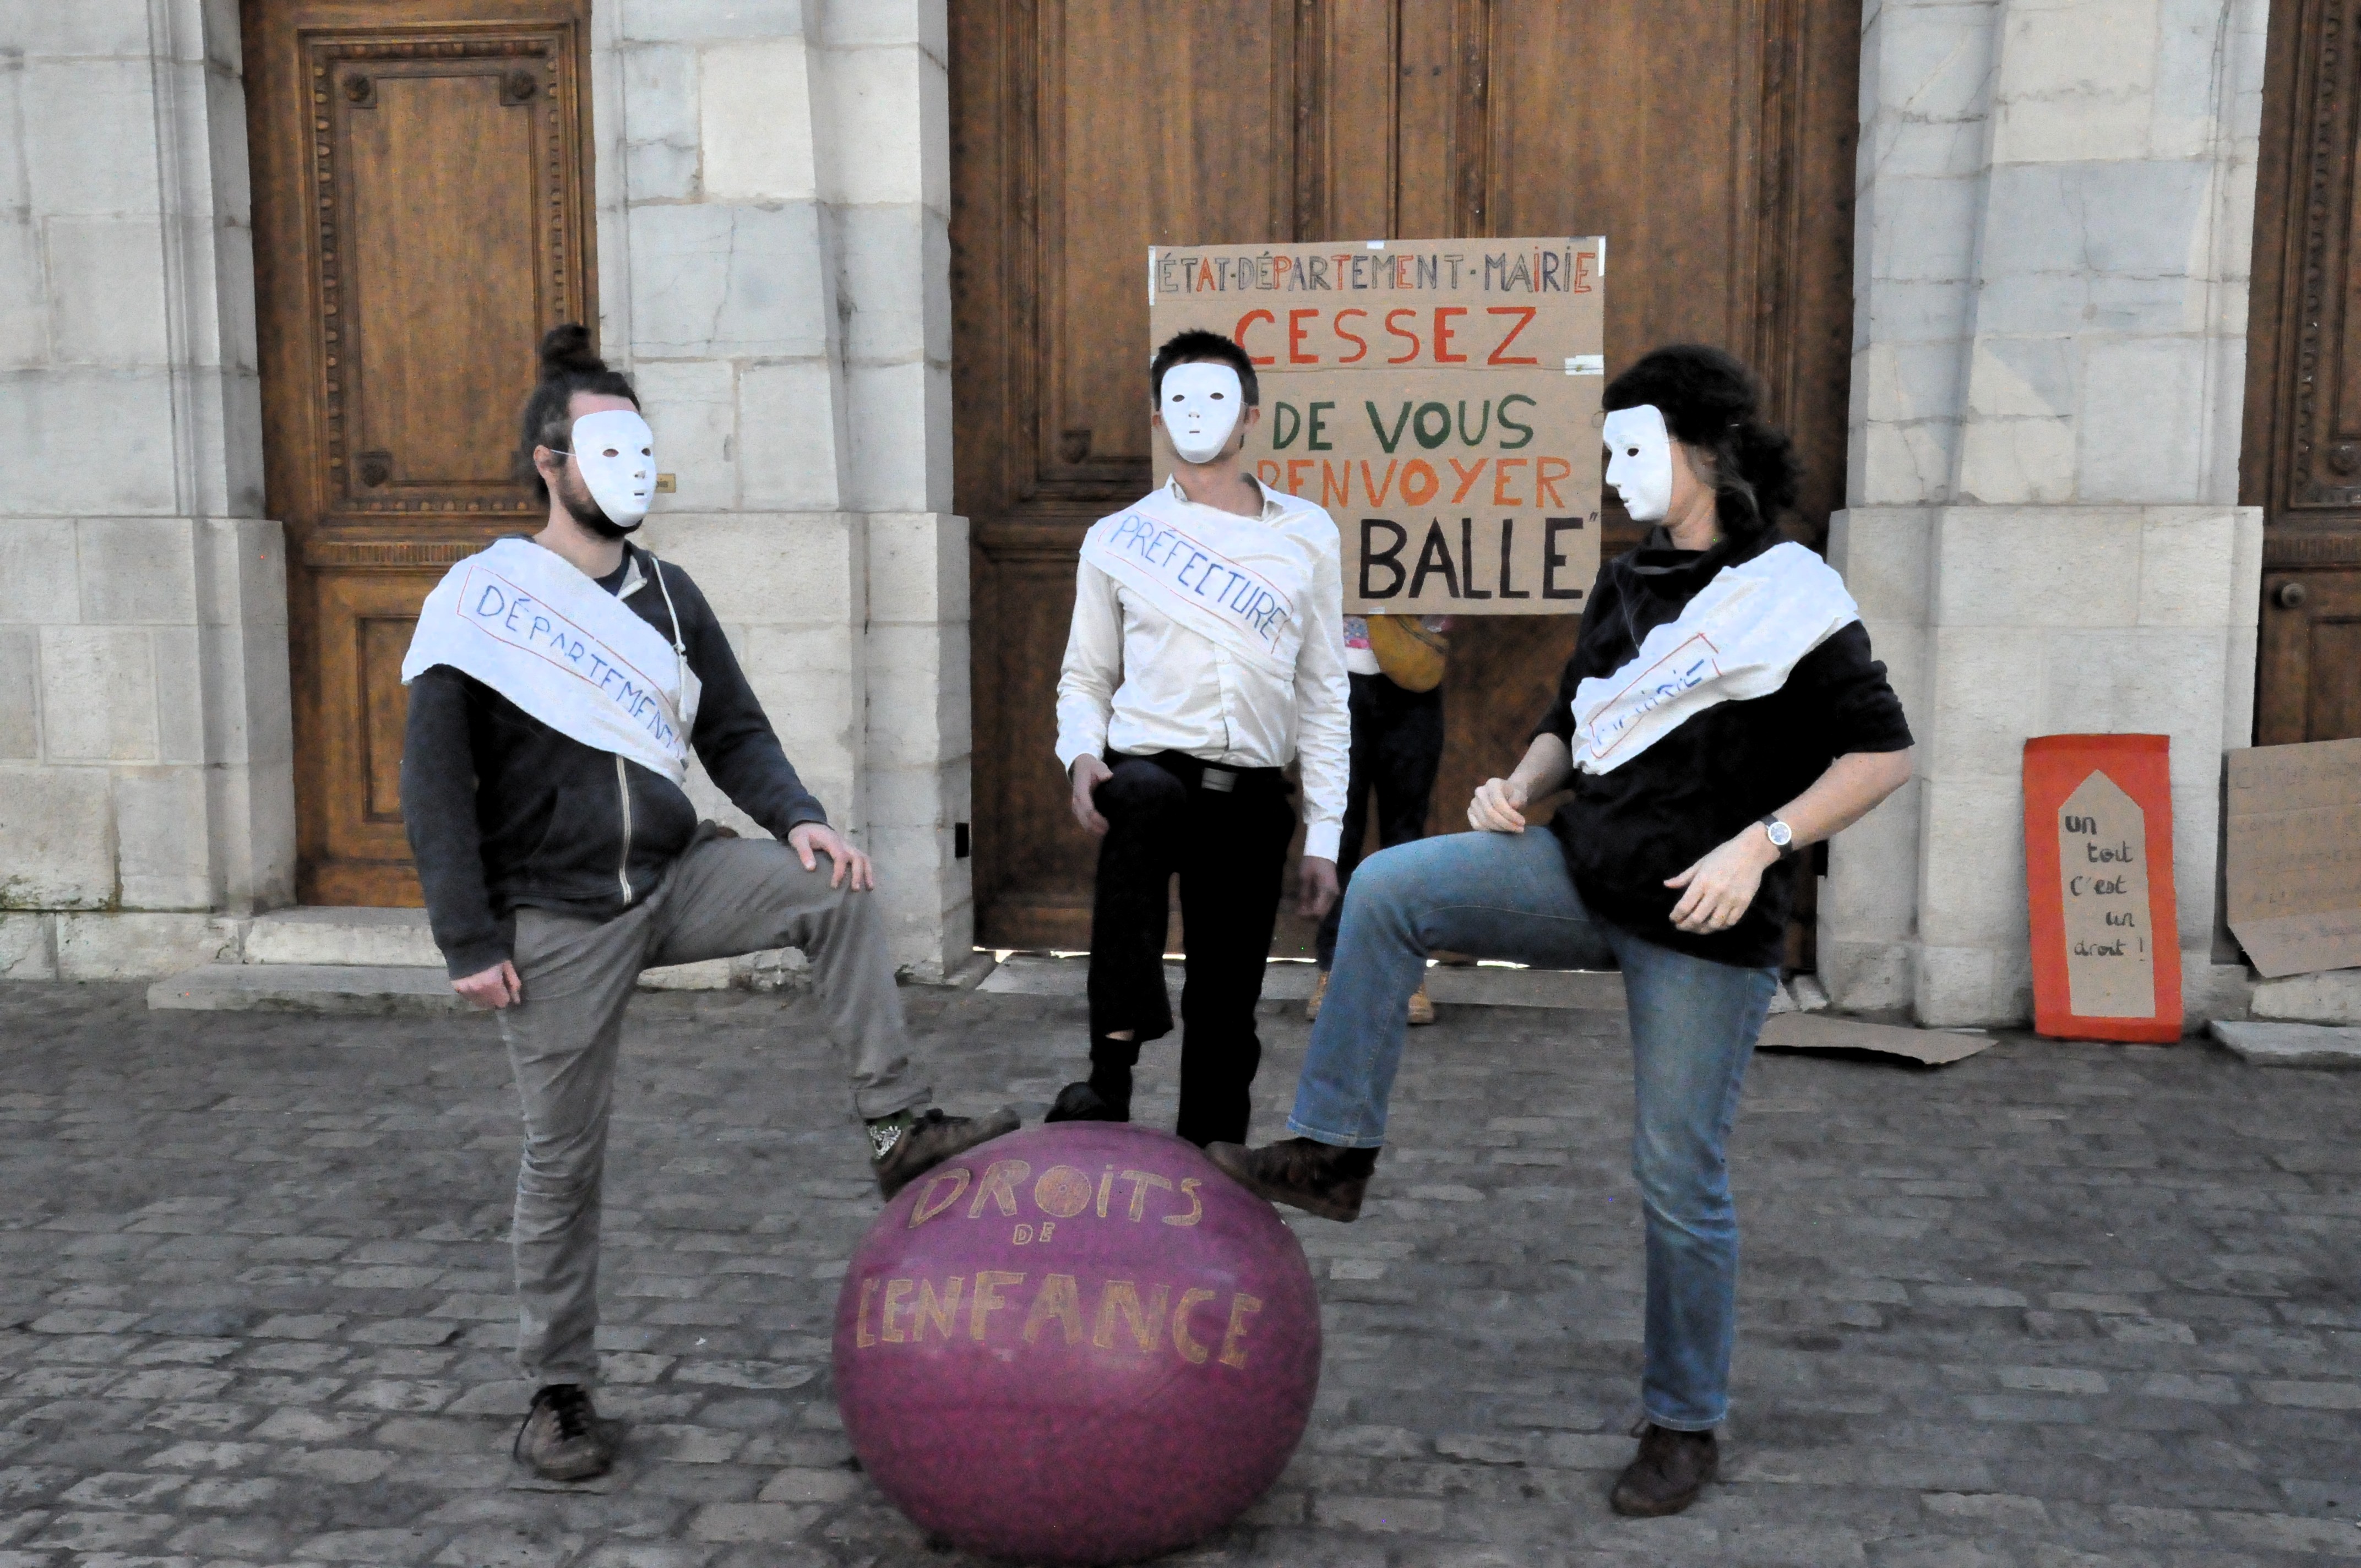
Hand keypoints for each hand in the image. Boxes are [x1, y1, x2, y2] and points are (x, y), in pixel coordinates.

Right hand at [452, 960, 521, 1009]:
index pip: (502, 1003)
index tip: (505, 990)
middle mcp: (478, 991)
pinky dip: (473, 994)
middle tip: (495, 986)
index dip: (505, 997)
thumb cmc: (492, 953)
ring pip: (479, 1003)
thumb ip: (513, 984)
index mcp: (492, 985)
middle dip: (495, 998)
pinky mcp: (457, 988)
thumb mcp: (507, 966)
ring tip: (485, 984)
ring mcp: (466, 990)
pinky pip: (469, 998)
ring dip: (484, 998)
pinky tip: (475, 983)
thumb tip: (517, 1000)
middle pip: (490, 1005)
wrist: (468, 943)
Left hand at [789, 822, 874, 890]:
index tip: (834, 885)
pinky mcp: (849, 849)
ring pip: (864, 857)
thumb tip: (811, 868)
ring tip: (870, 887)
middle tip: (855, 889)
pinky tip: (867, 881)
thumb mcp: (798, 840)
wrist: (808, 822)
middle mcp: (844, 843)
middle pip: (857, 857)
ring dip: (868, 872)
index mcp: (832, 841)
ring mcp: (848, 845)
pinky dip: (867, 869)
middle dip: (858, 874)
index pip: (841, 857)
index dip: (839, 872)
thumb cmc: (803, 833)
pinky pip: (862, 858)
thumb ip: (804, 852)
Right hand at [1069, 755, 1112, 835]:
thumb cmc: (1091, 767)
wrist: (1080, 767)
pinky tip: (1104, 832)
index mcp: (1081, 792)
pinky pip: (1085, 823)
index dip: (1097, 819)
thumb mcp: (1097, 765)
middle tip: (1112, 833)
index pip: (1088, 809)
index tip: (1108, 825)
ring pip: (1084, 824)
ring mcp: (1076, 807)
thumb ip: (1102, 771)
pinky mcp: (1079, 811)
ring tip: (1110, 834)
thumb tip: (1108, 776)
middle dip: (1098, 829)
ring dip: (1096, 831)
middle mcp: (1076, 801)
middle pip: (1085, 820)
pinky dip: (1093, 830)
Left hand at [1296, 856, 1338, 918]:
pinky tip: (1308, 903)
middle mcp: (1333, 895)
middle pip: (1322, 914)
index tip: (1296, 912)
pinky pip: (1325, 905)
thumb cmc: (1312, 862)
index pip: (1318, 911)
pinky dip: (1316, 907)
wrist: (1323, 851)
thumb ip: (1303, 894)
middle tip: (1298, 911)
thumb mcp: (1304, 878)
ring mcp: (1334, 894)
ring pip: (1324, 911)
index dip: (1307, 915)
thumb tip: (1300, 910)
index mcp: (1326, 891)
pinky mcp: (1333, 893)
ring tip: (1302, 908)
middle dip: (1310, 916)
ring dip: (1313, 912)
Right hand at [1468, 775, 1530, 832]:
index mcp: (1492, 784)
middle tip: (1519, 829)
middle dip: (1506, 824)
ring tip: (1513, 830)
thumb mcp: (1520, 795)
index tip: (1522, 822)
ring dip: (1500, 829)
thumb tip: (1513, 805)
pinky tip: (1501, 830)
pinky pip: (1477, 826)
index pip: (1498, 802)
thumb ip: (1518, 799)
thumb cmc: (1515, 796)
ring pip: (1484, 821)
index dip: (1510, 815)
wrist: (1507, 797)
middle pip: (1490, 813)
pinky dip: (1490, 831)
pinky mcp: (1470, 812)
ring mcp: (1473, 802)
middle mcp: (1480, 792)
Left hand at [1664, 826, 1778, 934]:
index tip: (1673, 919)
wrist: (1751, 851)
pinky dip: (1720, 927)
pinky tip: (1714, 924)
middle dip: (1686, 926)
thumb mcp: (1701, 863)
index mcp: (1702, 881)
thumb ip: (1684, 877)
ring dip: (1702, 930)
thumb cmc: (1723, 855)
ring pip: (1714, 924)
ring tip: (1696, 928)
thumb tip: (1666, 884)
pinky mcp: (1743, 903)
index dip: (1676, 916)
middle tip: (1681, 926)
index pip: (1684, 906)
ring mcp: (1731, 899)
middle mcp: (1716, 893)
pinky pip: (1730, 922)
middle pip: (1697, 918)